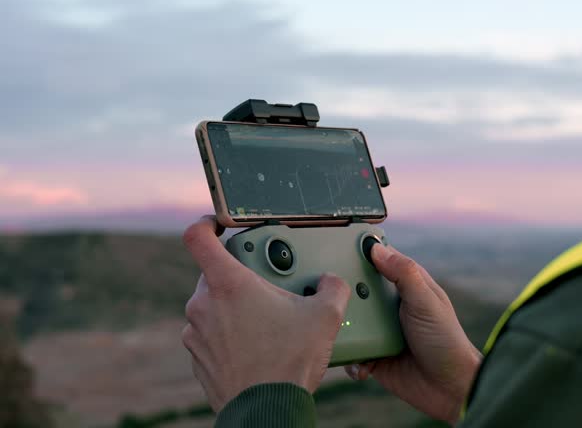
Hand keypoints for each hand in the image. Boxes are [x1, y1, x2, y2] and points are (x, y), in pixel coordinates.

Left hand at [181, 217, 350, 411]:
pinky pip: (211, 335)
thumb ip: (332, 288)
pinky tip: (257, 348)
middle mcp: (204, 304)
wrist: (267, 410)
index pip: (197, 237)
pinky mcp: (198, 358)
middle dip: (241, 278)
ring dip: (235, 309)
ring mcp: (197, 333)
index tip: (218, 226)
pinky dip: (229, 336)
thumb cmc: (289, 361)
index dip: (206, 224)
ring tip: (268, 324)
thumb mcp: (324, 317)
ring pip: (213, 307)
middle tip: (269, 290)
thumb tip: (332, 282)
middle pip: (215, 275)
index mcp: (228, 283)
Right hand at [345, 245, 481, 423]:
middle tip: (323, 291)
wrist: (449, 389)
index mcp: (406, 286)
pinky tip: (358, 363)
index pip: (380, 260)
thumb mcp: (426, 302)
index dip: (361, 252)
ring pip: (349, 319)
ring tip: (333, 328)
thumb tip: (377, 249)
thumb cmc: (445, 340)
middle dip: (342, 291)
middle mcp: (390, 306)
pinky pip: (351, 352)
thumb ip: (404, 274)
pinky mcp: (372, 356)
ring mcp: (380, 330)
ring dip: (341, 324)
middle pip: (357, 289)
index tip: (336, 246)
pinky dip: (349, 356)